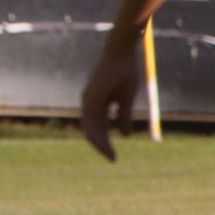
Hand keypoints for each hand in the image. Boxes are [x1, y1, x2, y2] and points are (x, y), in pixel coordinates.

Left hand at [79, 44, 140, 162]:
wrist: (120, 54)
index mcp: (97, 103)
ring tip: (110, 156)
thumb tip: (124, 135)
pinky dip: (99, 134)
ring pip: (90, 129)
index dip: (106, 141)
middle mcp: (89, 103)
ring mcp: (88, 101)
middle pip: (93, 130)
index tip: (114, 155)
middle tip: (112, 159)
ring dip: (100, 144)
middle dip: (102, 146)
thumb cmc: (124, 73)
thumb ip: (123, 116)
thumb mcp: (125, 99)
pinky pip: (92, 121)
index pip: (98, 127)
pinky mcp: (91, 98)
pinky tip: (106, 144)